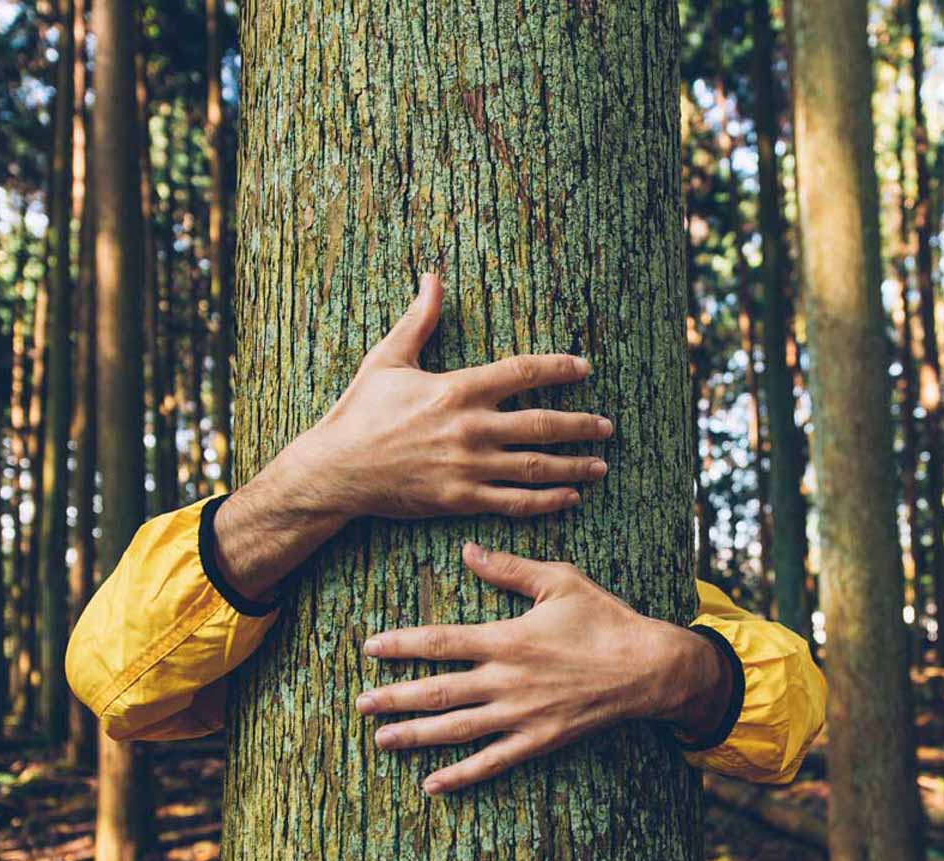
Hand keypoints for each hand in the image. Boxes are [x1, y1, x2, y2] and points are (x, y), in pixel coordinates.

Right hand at [287, 273, 612, 520]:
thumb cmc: (359, 413)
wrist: (336, 469)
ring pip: (534, 467)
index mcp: (457, 389)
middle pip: (541, 424)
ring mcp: (468, 466)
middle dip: (580, 424)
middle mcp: (470, 427)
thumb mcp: (387, 359)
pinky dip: (545, 501)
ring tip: (599, 465)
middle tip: (606, 425)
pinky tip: (569, 498)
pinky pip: (513, 501)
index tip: (583, 367)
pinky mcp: (461, 499)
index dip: (558, 368)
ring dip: (573, 465)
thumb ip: (418, 320)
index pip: (522, 372)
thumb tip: (432, 277)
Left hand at [357, 544, 731, 793]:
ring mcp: (520, 715)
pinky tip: (431, 784)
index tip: (369, 648)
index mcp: (506, 638)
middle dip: (394, 697)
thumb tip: (467, 550)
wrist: (648, 668)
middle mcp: (506, 680)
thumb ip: (509, 568)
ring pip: (456, 729)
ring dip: (415, 736)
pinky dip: (460, 775)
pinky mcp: (538, 741)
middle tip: (360, 704)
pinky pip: (492, 762)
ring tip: (381, 741)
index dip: (401, 644)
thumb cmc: (605, 619)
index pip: (440, 641)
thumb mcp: (559, 580)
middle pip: (437, 691)